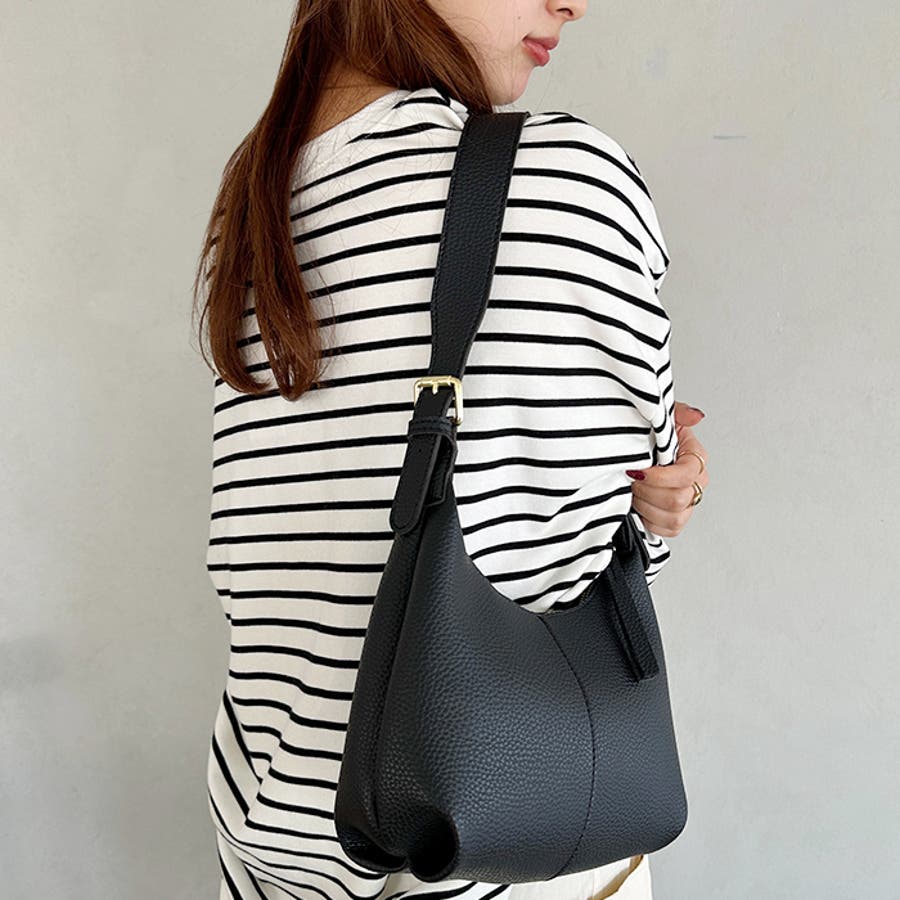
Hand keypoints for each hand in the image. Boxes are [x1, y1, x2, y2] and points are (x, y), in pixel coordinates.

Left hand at [625, 402, 709, 537]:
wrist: (637, 450)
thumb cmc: (650, 436)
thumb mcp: (662, 418)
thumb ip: (678, 413)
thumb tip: (695, 416)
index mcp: (696, 458)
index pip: (686, 474)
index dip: (660, 477)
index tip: (639, 471)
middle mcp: (697, 483)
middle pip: (678, 499)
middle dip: (647, 491)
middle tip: (631, 480)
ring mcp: (688, 503)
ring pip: (673, 518)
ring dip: (646, 506)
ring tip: (633, 492)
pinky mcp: (676, 520)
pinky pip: (668, 530)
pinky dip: (649, 521)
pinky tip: (640, 506)